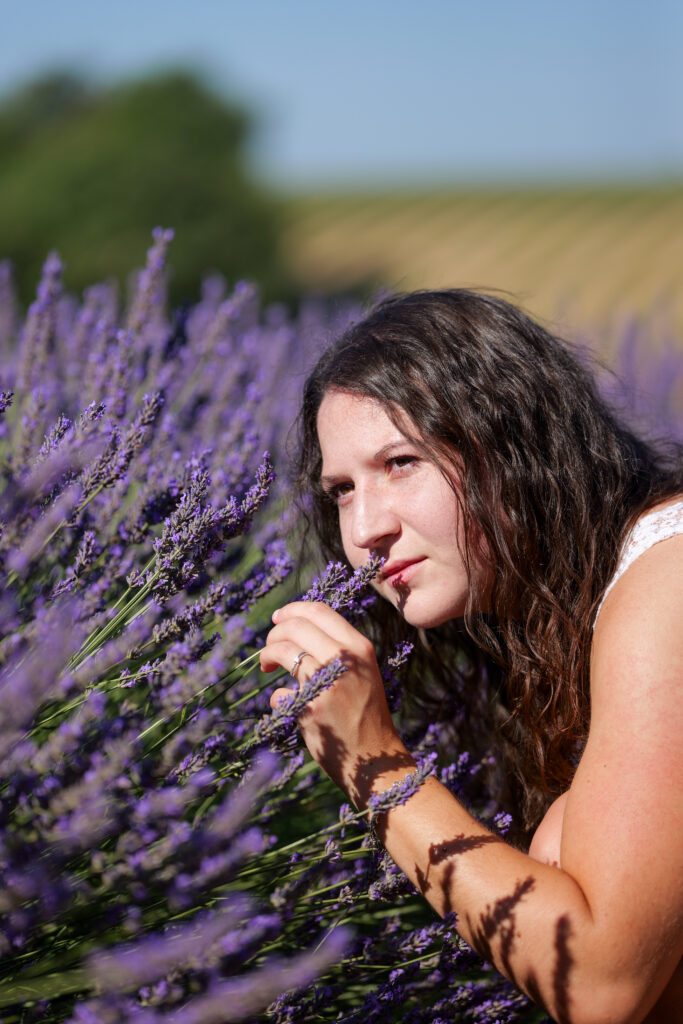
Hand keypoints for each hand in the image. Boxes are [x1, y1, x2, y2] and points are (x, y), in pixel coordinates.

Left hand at [260, 601, 413, 804]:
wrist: (376, 760)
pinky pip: (279, 693)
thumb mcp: (362, 671)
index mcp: (359, 648)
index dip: (292, 610)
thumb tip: (296, 626)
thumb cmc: (364, 714)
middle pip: (295, 626)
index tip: (278, 618)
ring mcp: (326, 684)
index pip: (320, 611)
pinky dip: (277, 698)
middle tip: (269, 649)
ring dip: (267, 656)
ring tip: (266, 666)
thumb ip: (338, 649)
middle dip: (274, 634)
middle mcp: (344, 660)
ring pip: (282, 651)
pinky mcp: (310, 709)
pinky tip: (288, 706)